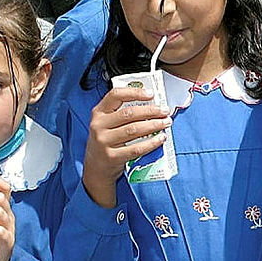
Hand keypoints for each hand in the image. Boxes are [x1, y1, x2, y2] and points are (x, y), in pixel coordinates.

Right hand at [82, 87, 171, 207]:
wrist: (95, 168)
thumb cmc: (105, 142)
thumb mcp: (106, 124)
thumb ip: (122, 113)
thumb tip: (151, 105)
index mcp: (98, 113)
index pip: (115, 95)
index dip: (135, 92)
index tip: (151, 94)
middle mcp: (99, 125)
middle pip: (129, 113)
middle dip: (151, 111)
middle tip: (164, 111)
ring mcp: (104, 141)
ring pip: (134, 130)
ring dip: (154, 125)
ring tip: (165, 123)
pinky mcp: (112, 156)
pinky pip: (136, 148)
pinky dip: (151, 143)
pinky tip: (160, 139)